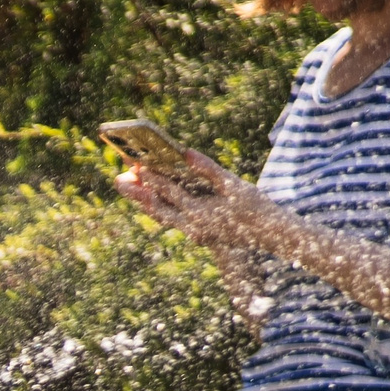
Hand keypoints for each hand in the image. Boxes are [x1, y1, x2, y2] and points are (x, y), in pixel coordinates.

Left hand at [114, 152, 277, 253]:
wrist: (271, 236)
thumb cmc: (256, 207)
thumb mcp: (234, 186)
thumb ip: (208, 170)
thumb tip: (185, 154)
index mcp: (202, 214)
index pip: (171, 194)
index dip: (153, 179)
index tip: (137, 166)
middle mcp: (193, 227)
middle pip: (157, 209)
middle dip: (137, 194)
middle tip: (118, 179)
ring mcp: (193, 233)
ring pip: (162, 217)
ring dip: (145, 201)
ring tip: (129, 186)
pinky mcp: (197, 235)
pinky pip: (171, 221)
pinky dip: (159, 208)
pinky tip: (150, 198)